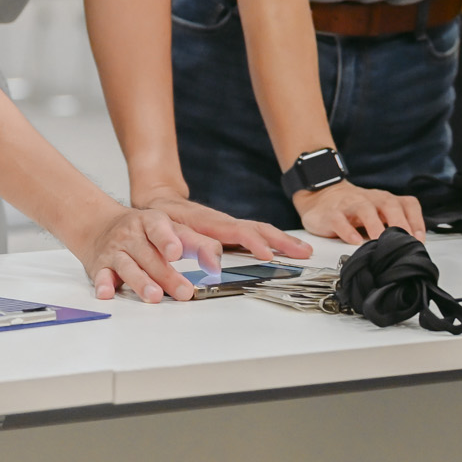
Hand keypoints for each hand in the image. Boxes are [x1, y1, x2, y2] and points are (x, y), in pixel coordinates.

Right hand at [74, 206, 222, 302]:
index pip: (159, 228)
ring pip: (128, 266)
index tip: (176, 252)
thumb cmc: (144, 232)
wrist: (101, 226)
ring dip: (140, 282)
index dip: (167, 240)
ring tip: (154, 295)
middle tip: (183, 291)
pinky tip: (107, 293)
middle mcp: (132, 235)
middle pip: (149, 256)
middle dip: (166, 275)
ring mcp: (116, 251)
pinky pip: (101, 276)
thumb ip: (198, 244)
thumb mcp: (172, 230)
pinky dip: (104, 284)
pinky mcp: (101, 267)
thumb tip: (216, 264)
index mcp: (151, 222)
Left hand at [133, 190, 313, 261]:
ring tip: (303, 250)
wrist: (158, 201)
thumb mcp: (167, 232)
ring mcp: (228, 225)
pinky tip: (283, 248)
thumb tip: (214, 260)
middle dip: (282, 240)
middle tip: (303, 252)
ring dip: (282, 240)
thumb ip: (189, 244)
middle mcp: (224, 222)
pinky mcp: (229, 230)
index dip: (255, 243)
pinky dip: (272, 239)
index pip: (239, 232)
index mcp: (210, 222)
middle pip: (258, 229)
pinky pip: (255, 233)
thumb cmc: (160, 218)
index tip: (268, 255)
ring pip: (260, 230)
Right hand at [292, 180, 423, 244]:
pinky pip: (340, 220)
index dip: (416, 221)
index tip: (419, 240)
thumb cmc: (356, 209)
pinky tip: (353, 241)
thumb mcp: (378, 215)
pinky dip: (347, 231)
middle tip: (404, 241)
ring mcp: (351, 204)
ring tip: (380, 241)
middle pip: (389, 205)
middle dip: (399, 223)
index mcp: (386, 200)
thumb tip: (410, 249)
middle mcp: (371, 199)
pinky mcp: (332, 213)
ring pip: (365, 209)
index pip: (407, 204)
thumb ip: (393, 228)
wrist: (323, 196)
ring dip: (375, 226)